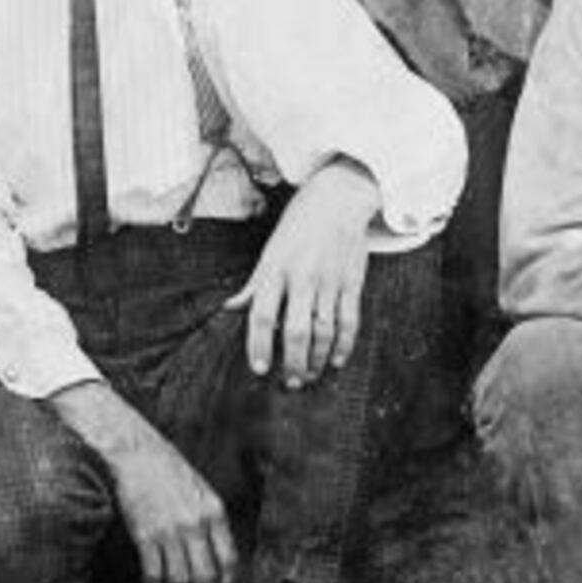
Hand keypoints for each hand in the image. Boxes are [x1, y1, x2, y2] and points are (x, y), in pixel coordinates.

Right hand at [105, 427, 239, 582]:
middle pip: (207, 578)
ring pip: (181, 581)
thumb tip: (218, 558)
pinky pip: (154, 573)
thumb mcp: (200, 490)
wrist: (133, 449)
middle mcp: (195, 524)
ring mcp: (169, 530)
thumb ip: (211, 521)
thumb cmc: (166, 468)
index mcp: (214, 513)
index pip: (230, 563)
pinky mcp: (145, 533)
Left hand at [236, 169, 376, 388]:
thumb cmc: (297, 227)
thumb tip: (229, 308)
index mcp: (275, 268)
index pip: (263, 314)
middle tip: (290, 383)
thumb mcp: (270, 251)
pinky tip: (335, 361)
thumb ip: (253, 284)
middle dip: (293, 363)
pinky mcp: (352, 283)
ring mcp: (330, 281)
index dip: (259, 344)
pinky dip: (344, 345)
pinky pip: (350, 322)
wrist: (337, 199)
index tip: (258, 369)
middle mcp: (302, 277)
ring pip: (325, 332)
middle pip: (297, 331)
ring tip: (309, 376)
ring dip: (317, 360)